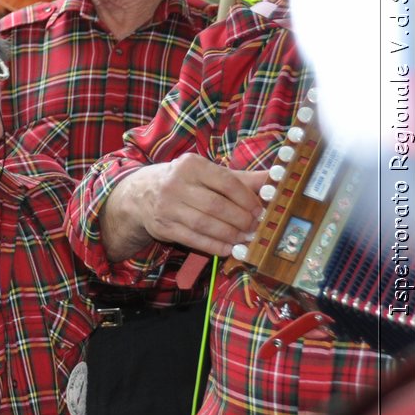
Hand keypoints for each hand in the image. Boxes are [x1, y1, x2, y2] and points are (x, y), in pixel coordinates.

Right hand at [121, 155, 269, 257]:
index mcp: (190, 165)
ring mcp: (167, 206)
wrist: (139, 195)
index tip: (260, 210)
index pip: (226, 182)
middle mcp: (175, 184)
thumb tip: (274, 179)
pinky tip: (228, 249)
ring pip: (205, 224)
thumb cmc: (182, 182)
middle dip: (240, 220)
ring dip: (229, 235)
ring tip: (244, 239)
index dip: (247, 199)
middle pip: (216, 205)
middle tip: (255, 228)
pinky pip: (193, 239)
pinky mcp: (163, 227)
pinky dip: (214, 246)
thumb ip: (240, 179)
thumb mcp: (206, 174)